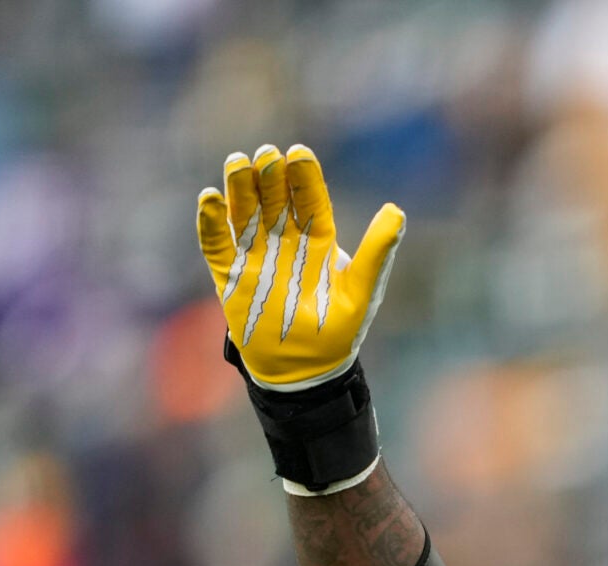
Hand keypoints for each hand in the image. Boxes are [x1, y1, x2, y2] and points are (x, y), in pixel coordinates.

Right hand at [199, 144, 403, 391]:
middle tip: (267, 153)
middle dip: (270, 176)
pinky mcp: (230, 275)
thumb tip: (397, 211)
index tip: (299, 152)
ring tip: (237, 162)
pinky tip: (210, 198)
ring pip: (244, 213)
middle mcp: (285, 242)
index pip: (310, 201)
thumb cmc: (338, 332)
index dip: (304, 177)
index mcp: (318, 241)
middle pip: (274, 199)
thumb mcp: (361, 291)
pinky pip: (216, 243)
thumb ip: (378, 252)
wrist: (305, 370)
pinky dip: (211, 222)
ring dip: (240, 188)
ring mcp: (256, 256)